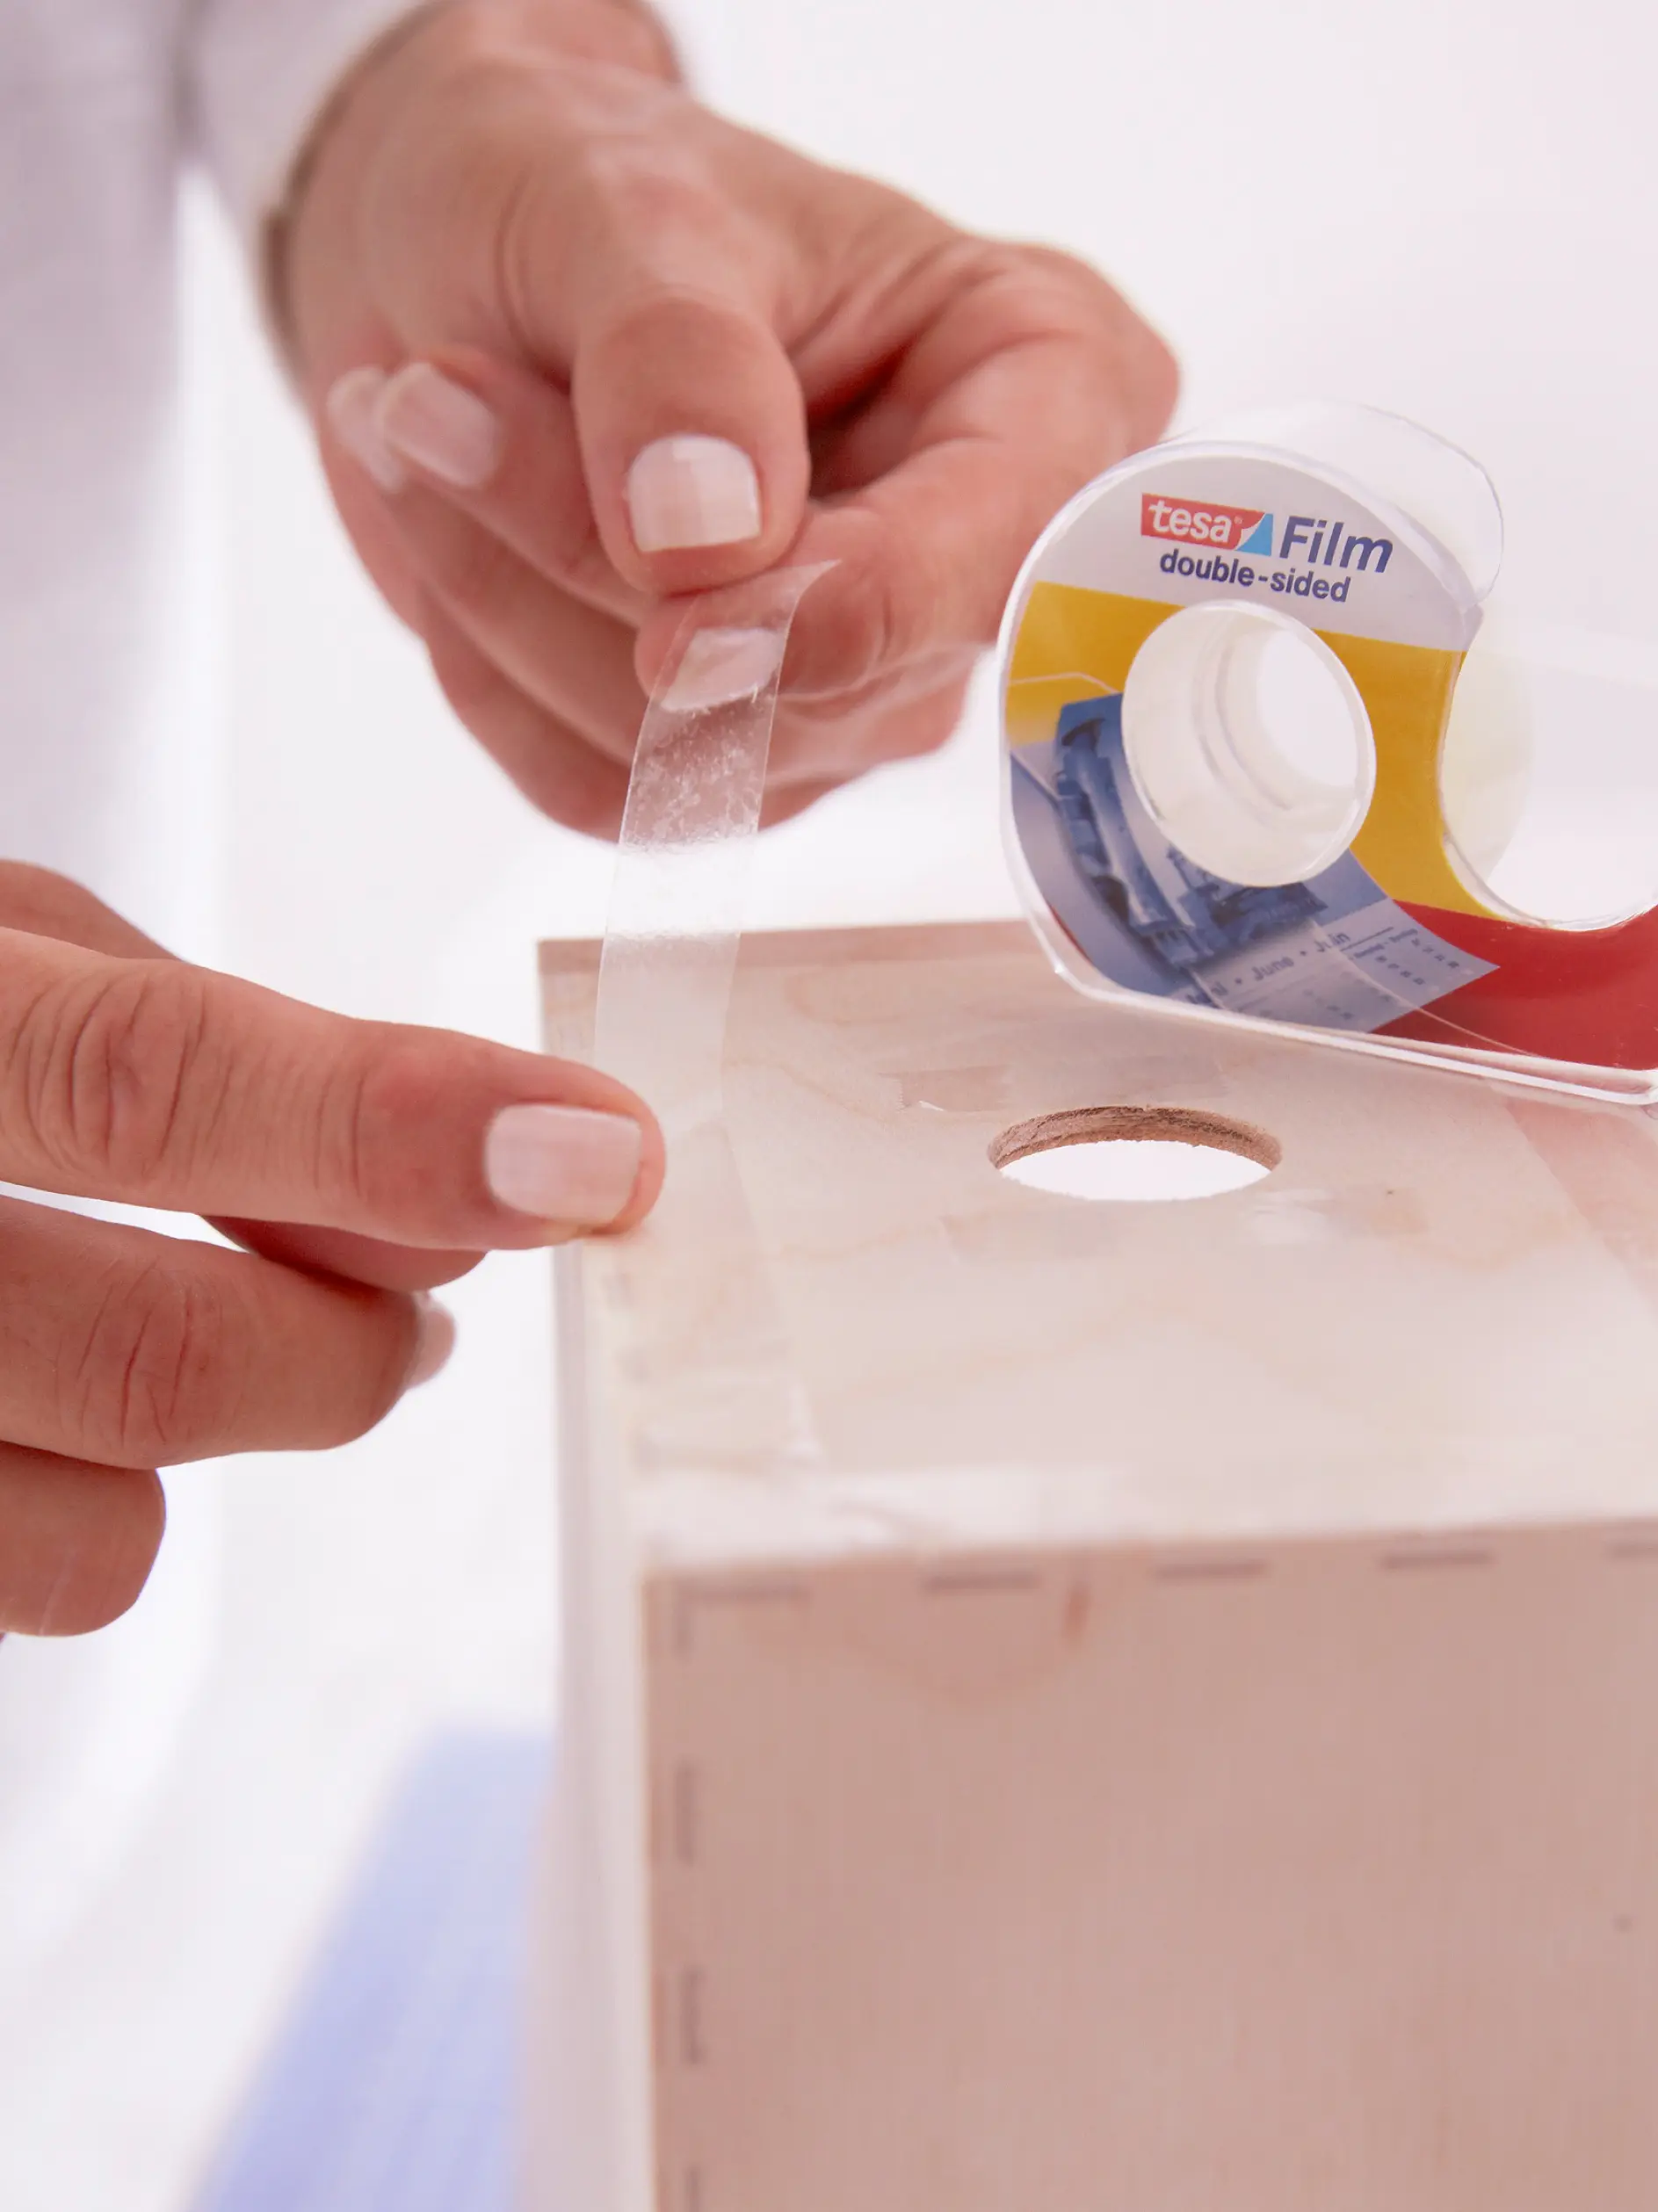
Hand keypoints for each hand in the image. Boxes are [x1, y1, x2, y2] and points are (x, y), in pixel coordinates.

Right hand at [0, 864, 658, 1635]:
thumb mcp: (4, 950)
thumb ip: (206, 1049)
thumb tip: (456, 1186)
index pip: (145, 1079)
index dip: (393, 1124)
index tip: (600, 1156)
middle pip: (156, 1356)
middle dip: (358, 1345)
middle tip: (426, 1305)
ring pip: (102, 1538)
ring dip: (247, 1446)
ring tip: (267, 1343)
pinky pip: (22, 1587)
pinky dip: (104, 1509)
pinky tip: (77, 1407)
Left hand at [280, 0, 1176, 834]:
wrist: (464, 264)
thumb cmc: (583, 189)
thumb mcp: (624, 202)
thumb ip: (678, 359)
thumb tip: (708, 549)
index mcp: (1036, 393)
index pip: (1005, 556)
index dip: (859, 610)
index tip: (682, 631)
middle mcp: (965, 571)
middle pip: (818, 678)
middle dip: (590, 556)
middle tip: (428, 394)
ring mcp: (855, 688)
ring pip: (689, 751)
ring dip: (507, 594)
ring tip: (421, 416)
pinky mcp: (728, 764)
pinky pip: (597, 784)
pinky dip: (486, 663)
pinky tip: (458, 529)